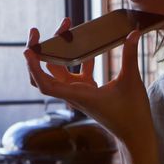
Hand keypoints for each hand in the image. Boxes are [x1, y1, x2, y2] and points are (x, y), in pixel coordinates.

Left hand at [24, 18, 155, 147]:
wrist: (135, 134)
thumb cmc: (132, 113)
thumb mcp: (131, 81)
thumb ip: (130, 56)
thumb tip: (134, 32)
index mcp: (78, 95)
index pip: (46, 85)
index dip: (33, 68)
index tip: (27, 50)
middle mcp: (73, 94)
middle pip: (43, 75)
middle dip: (38, 53)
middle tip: (36, 31)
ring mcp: (78, 92)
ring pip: (57, 71)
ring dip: (57, 52)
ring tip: (64, 29)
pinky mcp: (87, 91)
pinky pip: (75, 72)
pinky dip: (77, 58)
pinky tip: (88, 44)